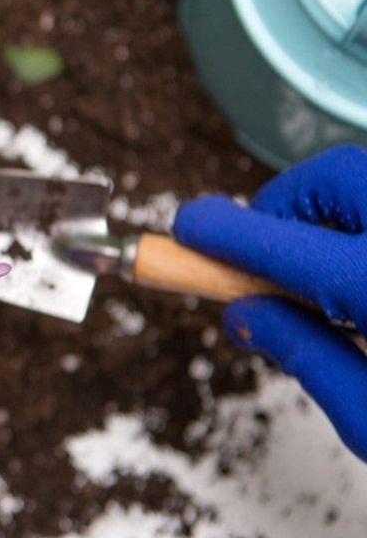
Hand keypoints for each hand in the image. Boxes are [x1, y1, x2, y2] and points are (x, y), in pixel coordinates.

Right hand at [174, 145, 366, 458]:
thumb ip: (305, 359)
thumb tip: (246, 315)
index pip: (284, 244)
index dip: (224, 232)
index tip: (189, 228)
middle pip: (335, 178)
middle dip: (283, 205)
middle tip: (260, 254)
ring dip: (330, 212)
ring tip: (325, 274)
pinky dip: (364, 223)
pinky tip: (364, 278)